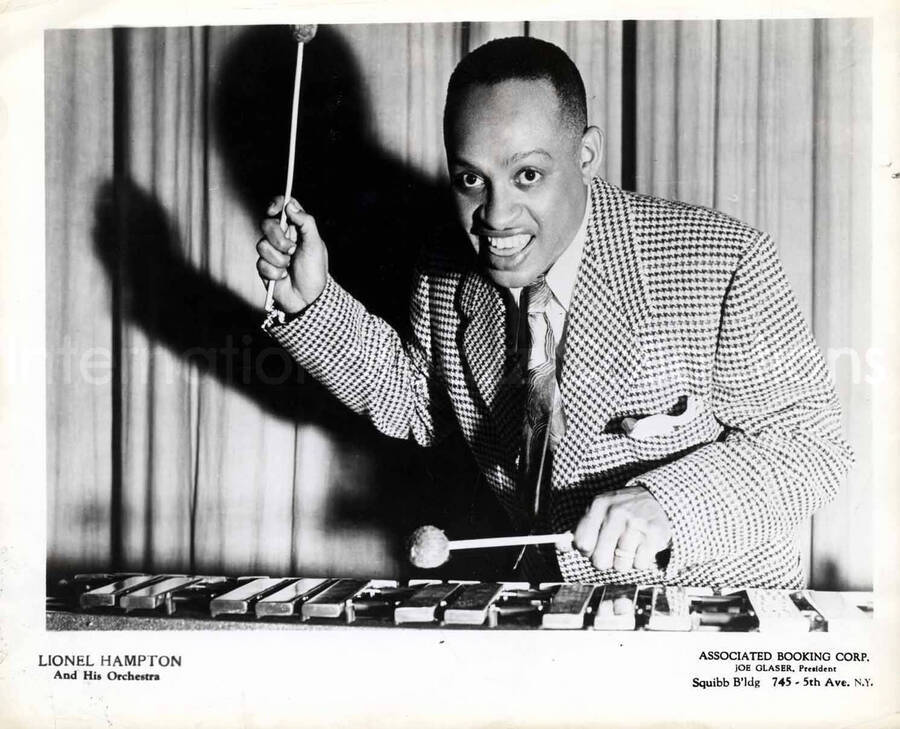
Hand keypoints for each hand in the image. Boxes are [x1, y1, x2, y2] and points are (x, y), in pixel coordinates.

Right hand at [256, 196, 327, 314]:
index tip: (275, 210)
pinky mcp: (264, 267)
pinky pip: (261, 263)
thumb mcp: (316, 245)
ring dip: (279, 258)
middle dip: (278, 237)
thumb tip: (291, 206)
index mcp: (296, 229)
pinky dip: (275, 271)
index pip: (283, 208)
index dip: (277, 204)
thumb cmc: (315, 272)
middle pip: (267, 223)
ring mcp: (272, 252)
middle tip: (291, 249)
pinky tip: (284, 277)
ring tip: (289, 266)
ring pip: (261, 244)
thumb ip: (306, 223)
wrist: (308, 299)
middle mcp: (282, 238)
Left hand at [572, 486, 671, 571]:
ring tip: (629, 546)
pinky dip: (640, 561)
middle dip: (605, 561)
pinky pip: (640, 565)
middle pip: (600, 560)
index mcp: (599, 504)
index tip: (592, 547)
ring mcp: (636, 523)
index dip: (586, 550)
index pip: (582, 542)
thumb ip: (578, 530)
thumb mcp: (598, 512)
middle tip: (612, 551)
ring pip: (621, 565)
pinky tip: (642, 546)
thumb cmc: (621, 511)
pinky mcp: (655, 533)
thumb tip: (560, 547)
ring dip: (624, 561)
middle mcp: (617, 512)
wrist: (657, 498)